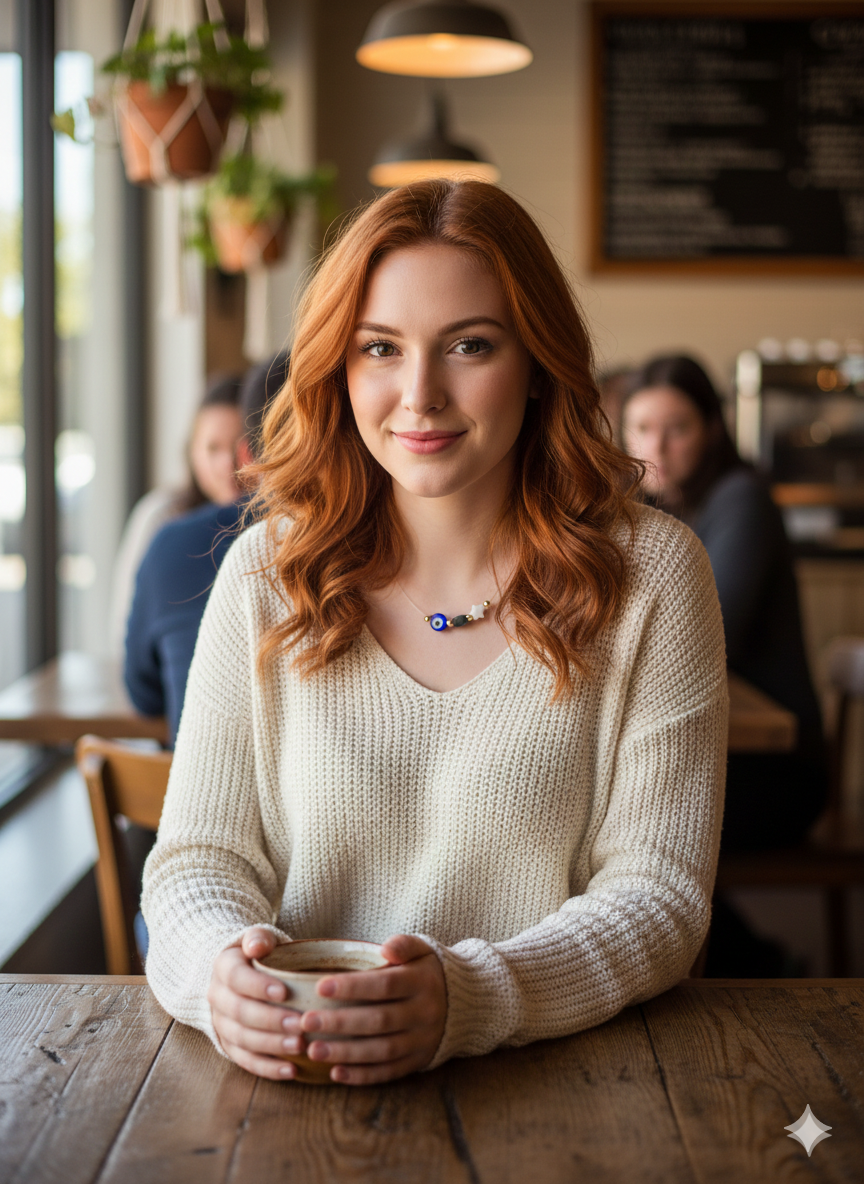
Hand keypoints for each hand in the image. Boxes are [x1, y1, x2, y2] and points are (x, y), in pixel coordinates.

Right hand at [207, 927, 305, 1080]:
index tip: (284, 992)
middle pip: (240, 1012)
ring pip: (242, 1039)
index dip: (258, 986)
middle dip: (271, 1020)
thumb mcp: (258, 938)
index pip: (237, 978)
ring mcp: (221, 1023)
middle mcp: (217, 997)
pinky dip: (268, 1068)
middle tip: (299, 1024)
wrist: (239, 974)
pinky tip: (291, 1070)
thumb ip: (258, 938)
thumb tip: (256, 946)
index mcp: (223, 967)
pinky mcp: (229, 1045)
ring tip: (299, 1046)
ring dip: (271, 1045)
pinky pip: (246, 1060)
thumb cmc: (259, 954)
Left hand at [301, 934, 446, 1084]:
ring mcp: (421, 1040)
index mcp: (422, 982)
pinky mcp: (418, 1061)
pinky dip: (362, 1075)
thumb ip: (404, 944)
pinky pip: (389, 1071)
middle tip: (306, 1022)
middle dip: (340, 1022)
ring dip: (345, 1053)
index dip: (352, 987)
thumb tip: (386, 947)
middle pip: (379, 1020)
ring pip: (381, 1050)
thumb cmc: (428, 971)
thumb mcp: (423, 950)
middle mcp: (424, 1013)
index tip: (320, 986)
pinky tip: (336, 1072)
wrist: (465, 1002)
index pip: (385, 985)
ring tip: (313, 1050)